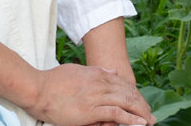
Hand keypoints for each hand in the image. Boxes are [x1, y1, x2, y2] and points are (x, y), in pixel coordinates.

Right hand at [26, 63, 154, 125]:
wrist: (38, 90)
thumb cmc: (53, 81)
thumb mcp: (77, 71)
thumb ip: (96, 71)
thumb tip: (113, 72)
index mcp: (97, 74)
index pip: (123, 84)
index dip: (135, 94)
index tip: (142, 103)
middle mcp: (99, 84)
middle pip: (128, 93)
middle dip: (142, 105)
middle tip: (152, 115)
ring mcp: (96, 97)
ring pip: (125, 103)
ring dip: (140, 113)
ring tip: (150, 121)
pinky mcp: (91, 110)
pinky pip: (116, 114)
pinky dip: (130, 119)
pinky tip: (139, 123)